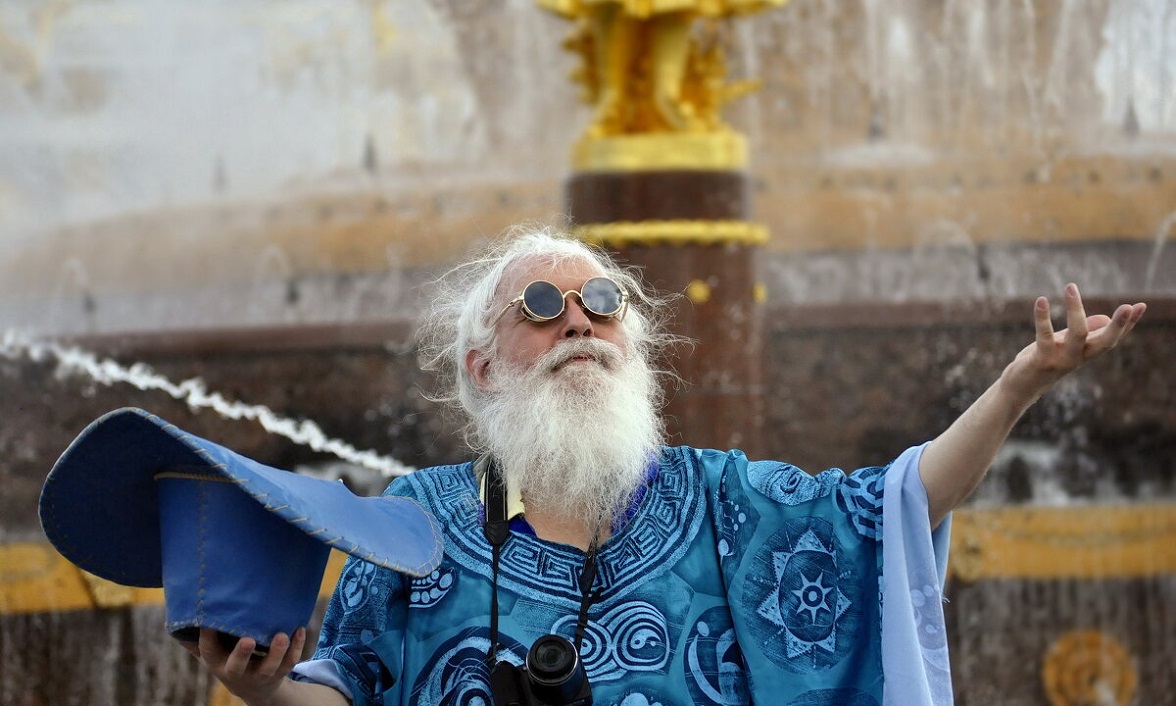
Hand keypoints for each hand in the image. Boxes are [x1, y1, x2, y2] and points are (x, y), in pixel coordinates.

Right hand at [183, 628, 305, 705]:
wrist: (256, 689)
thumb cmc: (231, 662)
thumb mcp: (214, 655)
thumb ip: (201, 638)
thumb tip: (184, 613)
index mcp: (219, 664)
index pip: (209, 652)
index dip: (207, 637)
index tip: (208, 621)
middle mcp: (238, 672)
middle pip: (238, 667)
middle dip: (241, 654)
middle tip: (247, 639)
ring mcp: (261, 674)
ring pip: (270, 667)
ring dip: (277, 652)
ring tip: (283, 635)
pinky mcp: (280, 673)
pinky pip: (290, 662)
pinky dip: (297, 647)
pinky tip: (300, 629)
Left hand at [1003, 283, 1145, 399]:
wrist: (1021, 388)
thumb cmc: (1044, 362)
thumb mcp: (1065, 345)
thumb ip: (1084, 333)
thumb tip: (1104, 318)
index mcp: (1087, 352)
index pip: (1113, 337)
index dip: (1128, 324)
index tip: (1142, 305)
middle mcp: (1079, 357)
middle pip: (1105, 342)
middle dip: (1118, 326)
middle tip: (1128, 306)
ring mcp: (1062, 360)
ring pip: (1077, 335)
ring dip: (1075, 310)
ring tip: (1071, 286)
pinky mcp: (1042, 361)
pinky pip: (1044, 336)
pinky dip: (1042, 317)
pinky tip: (1041, 300)